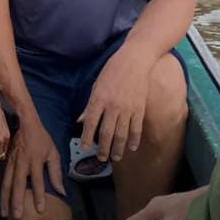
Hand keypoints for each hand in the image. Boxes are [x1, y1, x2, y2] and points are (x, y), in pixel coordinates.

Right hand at [0, 117, 64, 219]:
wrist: (25, 123)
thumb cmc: (41, 139)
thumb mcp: (53, 153)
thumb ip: (56, 173)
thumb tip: (61, 191)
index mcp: (35, 160)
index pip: (37, 180)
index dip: (39, 195)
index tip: (40, 209)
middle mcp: (22, 162)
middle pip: (18, 184)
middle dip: (16, 200)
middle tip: (16, 216)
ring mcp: (12, 162)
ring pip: (7, 183)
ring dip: (5, 198)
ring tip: (4, 213)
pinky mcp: (6, 162)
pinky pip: (2, 178)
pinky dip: (1, 191)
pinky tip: (0, 200)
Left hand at [76, 48, 151, 164]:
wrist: (135, 61)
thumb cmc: (112, 71)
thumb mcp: (96, 86)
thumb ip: (90, 106)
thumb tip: (80, 121)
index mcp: (99, 99)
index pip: (90, 123)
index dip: (86, 137)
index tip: (84, 147)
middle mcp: (112, 106)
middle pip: (106, 133)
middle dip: (103, 148)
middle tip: (101, 159)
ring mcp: (127, 109)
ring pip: (122, 134)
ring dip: (118, 148)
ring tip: (115, 157)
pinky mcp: (139, 109)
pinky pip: (136, 128)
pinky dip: (134, 140)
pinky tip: (132, 148)